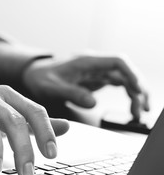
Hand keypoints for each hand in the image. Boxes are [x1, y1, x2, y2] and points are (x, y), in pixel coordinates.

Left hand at [23, 55, 149, 119]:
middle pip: (124, 71)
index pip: (116, 61)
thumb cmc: (40, 78)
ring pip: (123, 79)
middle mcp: (94, 65)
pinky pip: (116, 85)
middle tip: (141, 109)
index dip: (130, 73)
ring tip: (138, 113)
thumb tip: (93, 103)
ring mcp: (96, 72)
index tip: (136, 89)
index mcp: (85, 62)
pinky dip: (126, 95)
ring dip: (134, 93)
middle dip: (137, 88)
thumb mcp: (51, 88)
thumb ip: (70, 93)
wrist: (33, 74)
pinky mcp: (95, 80)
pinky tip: (131, 107)